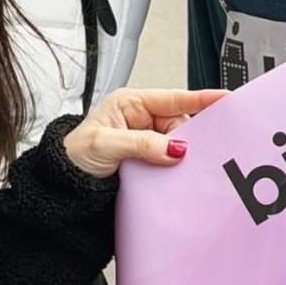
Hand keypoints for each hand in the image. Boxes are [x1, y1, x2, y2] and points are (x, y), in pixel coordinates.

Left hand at [61, 87, 228, 178]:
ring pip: (177, 144)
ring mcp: (145, 139)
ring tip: (181, 167)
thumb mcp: (105, 145)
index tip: (224, 98)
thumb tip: (174, 147)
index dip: (201, 98)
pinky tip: (174, 175)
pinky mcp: (147, 159)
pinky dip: (173, 168)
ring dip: (180, 156)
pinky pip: (169, 160)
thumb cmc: (72, 157)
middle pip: (180, 124)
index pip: (173, 98)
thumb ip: (142, 144)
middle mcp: (140, 118)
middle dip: (189, 138)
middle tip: (197, 151)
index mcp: (130, 103)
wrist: (61, 186)